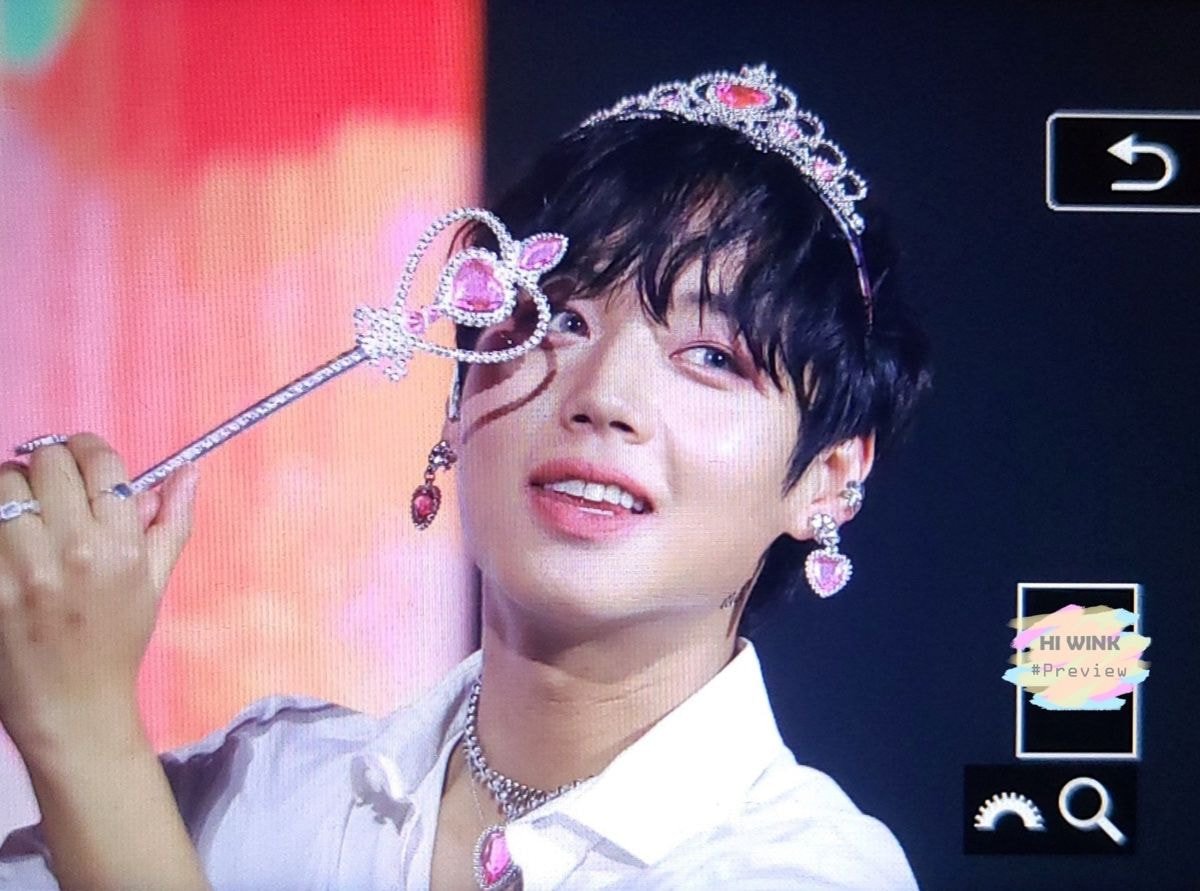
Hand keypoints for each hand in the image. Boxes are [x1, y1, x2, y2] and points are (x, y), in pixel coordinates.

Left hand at [0, 433, 198, 760]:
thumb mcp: (155, 583)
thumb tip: (189, 471)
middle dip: (49, 465)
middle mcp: (74, 549)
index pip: (101, 462)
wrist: (72, 707)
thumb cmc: (116, 643)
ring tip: (21, 511)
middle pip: (48, 461)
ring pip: (5, 483)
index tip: (84, 459)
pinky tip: (8, 536)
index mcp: (122, 546)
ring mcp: (24, 567)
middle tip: (50, 486)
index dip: (89, 450)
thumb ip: (173, 522)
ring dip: (12, 488)